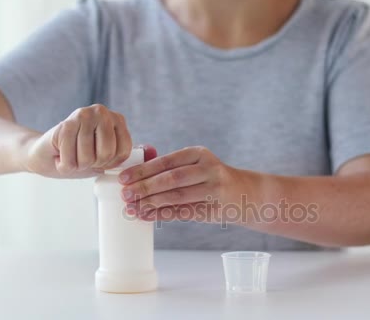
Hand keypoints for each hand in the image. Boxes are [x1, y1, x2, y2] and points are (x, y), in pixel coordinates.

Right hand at [23, 104, 131, 177]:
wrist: (46, 154)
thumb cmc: (80, 157)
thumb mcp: (107, 157)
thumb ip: (126, 153)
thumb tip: (151, 150)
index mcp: (117, 119)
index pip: (123, 152)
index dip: (110, 163)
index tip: (101, 160)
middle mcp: (102, 112)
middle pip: (106, 153)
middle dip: (93, 164)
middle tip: (84, 158)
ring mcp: (82, 115)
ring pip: (87, 158)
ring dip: (77, 165)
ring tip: (72, 154)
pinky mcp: (64, 125)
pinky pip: (70, 160)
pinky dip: (65, 165)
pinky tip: (61, 155)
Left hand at [118, 146, 249, 221]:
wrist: (245, 193)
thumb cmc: (211, 177)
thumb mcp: (197, 164)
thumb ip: (170, 165)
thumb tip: (135, 172)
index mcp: (199, 154)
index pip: (167, 161)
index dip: (143, 170)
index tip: (124, 178)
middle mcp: (209, 169)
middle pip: (171, 179)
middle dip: (145, 188)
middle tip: (125, 195)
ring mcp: (213, 190)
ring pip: (177, 197)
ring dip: (151, 204)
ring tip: (132, 208)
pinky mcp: (214, 210)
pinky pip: (183, 213)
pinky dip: (162, 215)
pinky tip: (147, 216)